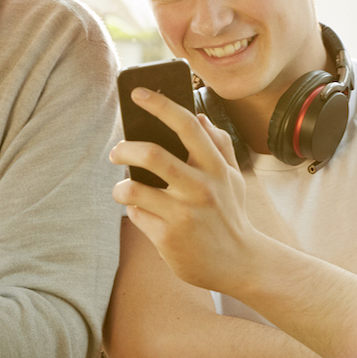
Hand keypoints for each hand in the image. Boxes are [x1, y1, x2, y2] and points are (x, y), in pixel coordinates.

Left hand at [109, 87, 263, 292]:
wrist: (240, 264)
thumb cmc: (231, 215)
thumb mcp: (234, 179)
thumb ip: (220, 145)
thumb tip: (199, 115)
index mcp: (217, 167)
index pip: (187, 124)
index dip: (160, 104)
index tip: (137, 93)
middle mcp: (201, 188)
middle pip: (152, 154)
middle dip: (124, 149)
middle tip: (116, 152)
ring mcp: (184, 214)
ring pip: (134, 188)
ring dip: (121, 187)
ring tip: (124, 189)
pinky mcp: (168, 237)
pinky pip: (136, 215)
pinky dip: (133, 210)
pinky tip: (142, 213)